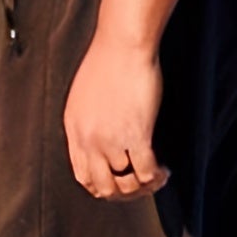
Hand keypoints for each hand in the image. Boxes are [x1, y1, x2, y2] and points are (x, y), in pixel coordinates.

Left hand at [63, 32, 168, 200]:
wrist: (122, 44)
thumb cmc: (108, 61)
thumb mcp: (84, 96)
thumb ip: (88, 122)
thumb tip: (101, 142)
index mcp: (73, 128)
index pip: (82, 175)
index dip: (103, 186)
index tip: (120, 182)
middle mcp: (88, 138)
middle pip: (103, 187)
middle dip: (124, 193)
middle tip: (140, 185)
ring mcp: (111, 139)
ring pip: (126, 183)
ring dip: (143, 185)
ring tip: (155, 175)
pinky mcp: (135, 135)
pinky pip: (145, 173)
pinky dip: (156, 178)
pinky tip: (163, 170)